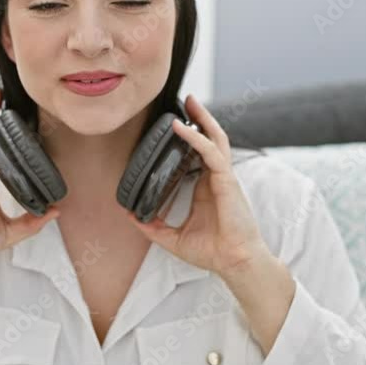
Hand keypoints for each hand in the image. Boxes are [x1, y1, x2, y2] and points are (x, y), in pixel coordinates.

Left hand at [128, 94, 273, 279]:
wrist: (234, 263)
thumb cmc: (213, 251)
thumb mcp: (174, 239)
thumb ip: (153, 227)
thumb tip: (130, 217)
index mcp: (207, 188)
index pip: (199, 155)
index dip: (190, 138)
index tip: (176, 125)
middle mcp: (216, 179)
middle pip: (210, 140)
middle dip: (200, 119)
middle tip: (186, 102)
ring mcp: (223, 178)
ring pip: (216, 139)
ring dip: (203, 119)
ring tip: (190, 102)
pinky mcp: (226, 181)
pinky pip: (212, 153)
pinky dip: (197, 138)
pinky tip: (183, 128)